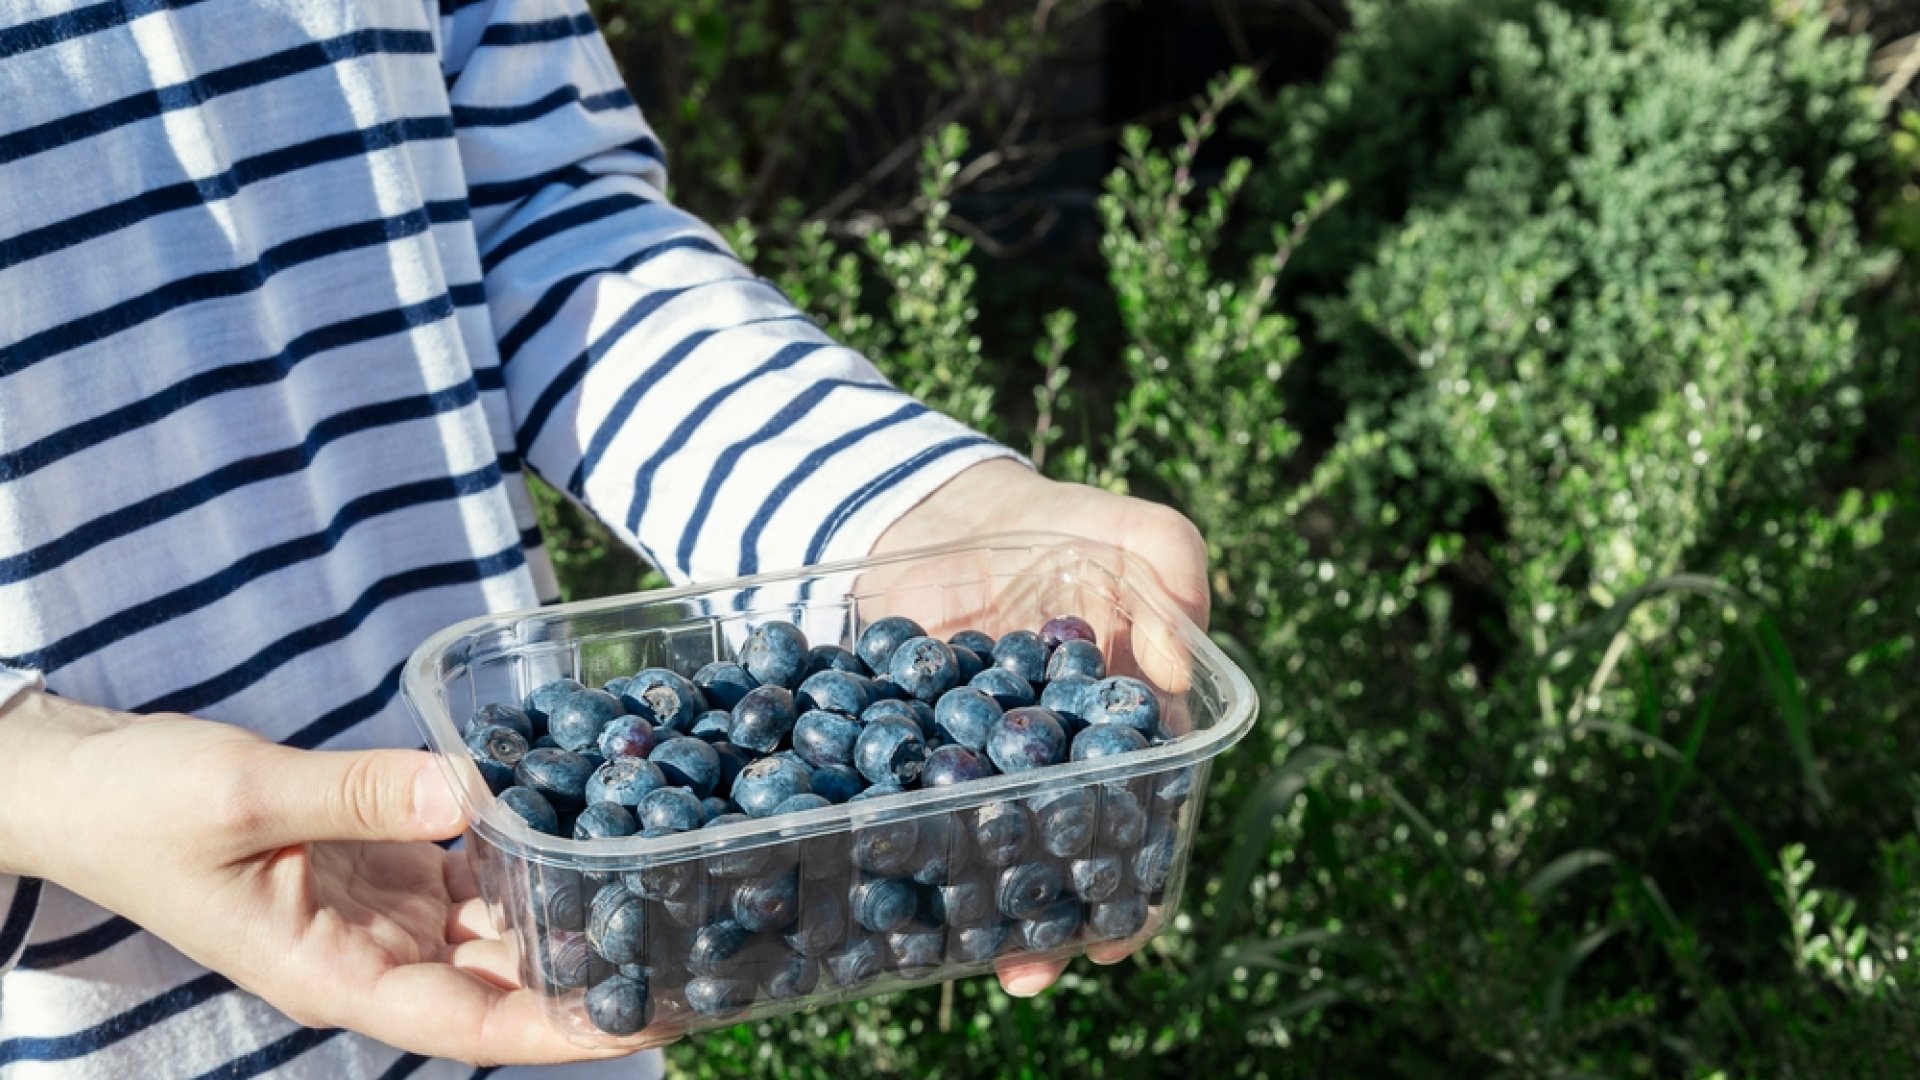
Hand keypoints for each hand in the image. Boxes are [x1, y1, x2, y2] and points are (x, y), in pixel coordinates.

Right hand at [0, 692, 638, 1065]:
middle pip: (509, 982)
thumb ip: (361, 793)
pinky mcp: (383, 860)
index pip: (478, 1024)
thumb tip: (472, 789)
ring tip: (669, 886)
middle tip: (701, 944)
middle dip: (598, 972)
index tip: (655, 1018)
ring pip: (501, 924)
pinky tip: (589, 815)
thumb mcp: (247, 796)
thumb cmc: (139, 808)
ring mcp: (382, 910)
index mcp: (337, 975)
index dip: (568, 1028)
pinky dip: (527, 846)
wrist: (78, 783)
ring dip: (574, 910)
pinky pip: (472, 864)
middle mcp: (373, 956)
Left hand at [873, 458, 1209, 996]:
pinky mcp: (907, 748)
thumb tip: (1178, 660)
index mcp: (1123, 732)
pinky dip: (895, 835)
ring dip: (974, 899)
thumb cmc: (1066, 525)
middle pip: (1057, 852)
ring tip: (962, 952)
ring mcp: (977, 765)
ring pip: (981, 842)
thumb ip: (1174, 570)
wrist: (952, 514)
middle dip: (1049, 917)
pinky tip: (882, 873)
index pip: (1142, 816)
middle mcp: (1052, 764)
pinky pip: (903, 799)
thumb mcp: (1138, 531)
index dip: (1135, 877)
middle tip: (1032, 971)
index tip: (1120, 930)